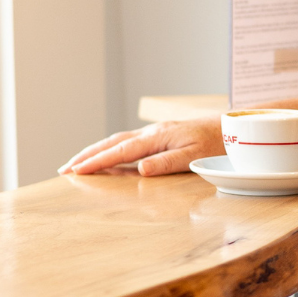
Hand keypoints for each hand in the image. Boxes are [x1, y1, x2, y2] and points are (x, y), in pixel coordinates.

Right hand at [58, 117, 222, 176]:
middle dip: (86, 156)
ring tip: (77, 164)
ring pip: (117, 141)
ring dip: (96, 152)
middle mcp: (152, 133)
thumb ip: (167, 162)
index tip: (76, 171)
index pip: (120, 152)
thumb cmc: (217, 142)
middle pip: (111, 143)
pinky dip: (111, 149)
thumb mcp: (195, 155)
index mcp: (157, 137)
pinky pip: (128, 142)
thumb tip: (139, 169)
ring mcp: (154, 133)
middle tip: (64, 169)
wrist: (233, 125)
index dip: (96, 162)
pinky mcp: (159, 136)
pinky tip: (106, 156)